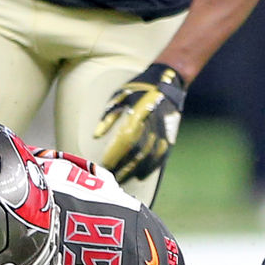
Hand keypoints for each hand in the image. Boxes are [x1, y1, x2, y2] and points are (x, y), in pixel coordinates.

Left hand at [94, 63, 186, 182]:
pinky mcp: (168, 137)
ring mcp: (161, 133)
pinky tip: (141, 176)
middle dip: (123, 167)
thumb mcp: (118, 97)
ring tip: (123, 180)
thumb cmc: (137, 90)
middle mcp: (150, 127)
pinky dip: (151, 168)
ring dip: (135, 170)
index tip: (104, 166)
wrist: (165, 84)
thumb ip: (107, 118)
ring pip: (148, 157)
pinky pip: (160, 156)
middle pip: (136, 153)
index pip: (124, 141)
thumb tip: (96, 135)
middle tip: (111, 177)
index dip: (115, 155)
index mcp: (136, 116)